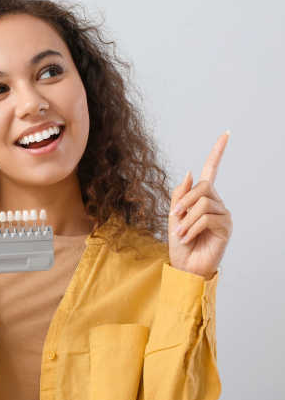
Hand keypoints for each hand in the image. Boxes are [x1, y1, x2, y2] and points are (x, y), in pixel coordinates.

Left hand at [168, 131, 232, 279]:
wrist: (184, 265)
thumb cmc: (179, 241)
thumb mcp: (173, 214)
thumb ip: (181, 193)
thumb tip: (192, 171)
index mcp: (203, 197)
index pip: (213, 170)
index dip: (218, 152)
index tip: (226, 134)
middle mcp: (216, 203)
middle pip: (203, 186)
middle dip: (184, 201)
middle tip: (175, 217)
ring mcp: (223, 214)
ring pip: (203, 203)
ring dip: (186, 218)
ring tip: (180, 232)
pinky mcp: (226, 228)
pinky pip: (206, 218)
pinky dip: (191, 227)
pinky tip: (187, 237)